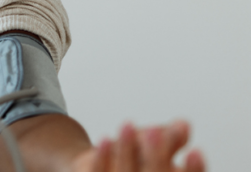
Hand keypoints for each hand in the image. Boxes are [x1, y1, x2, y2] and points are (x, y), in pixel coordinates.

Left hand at [71, 122, 204, 171]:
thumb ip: (170, 138)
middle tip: (154, 132)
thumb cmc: (131, 158)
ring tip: (128, 124)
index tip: (197, 151)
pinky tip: (105, 138)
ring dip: (128, 149)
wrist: (95, 167)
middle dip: (157, 157)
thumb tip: (184, 124)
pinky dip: (102, 156)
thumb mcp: (153, 145)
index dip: (194, 170)